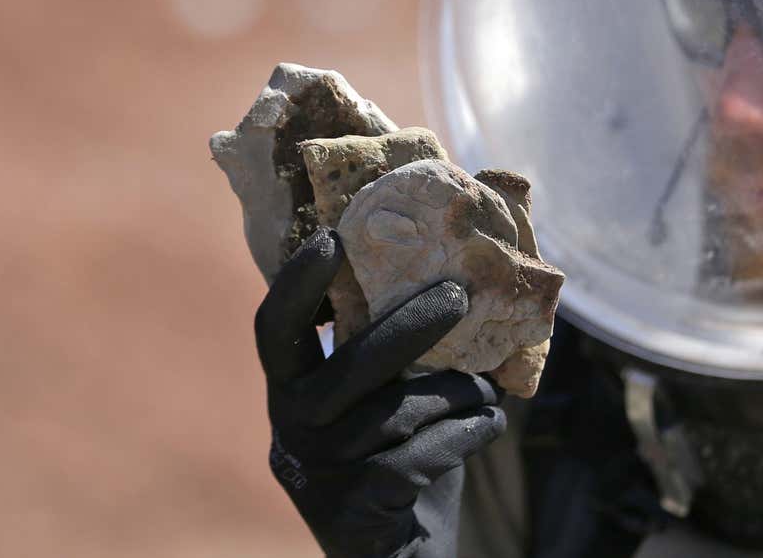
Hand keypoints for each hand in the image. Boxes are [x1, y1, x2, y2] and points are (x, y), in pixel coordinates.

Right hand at [255, 229, 506, 557]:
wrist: (400, 555)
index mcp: (288, 389)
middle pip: (347, 367)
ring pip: (396, 412)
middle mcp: (290, 428)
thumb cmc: (400, 459)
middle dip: (409, 327)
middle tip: (459, 295)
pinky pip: (418, 456)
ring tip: (487, 389)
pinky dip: (464, 435)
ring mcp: (317, 473)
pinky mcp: (351, 509)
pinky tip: (487, 426)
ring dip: (456, 393)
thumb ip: (393, 350)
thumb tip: (449, 268)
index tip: (332, 237)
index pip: (274, 329)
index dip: (298, 284)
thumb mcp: (385, 399)